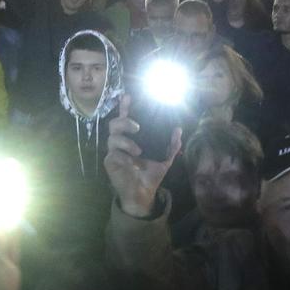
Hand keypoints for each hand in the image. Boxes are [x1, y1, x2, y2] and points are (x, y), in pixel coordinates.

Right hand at [103, 97, 180, 216]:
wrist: (144, 193)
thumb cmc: (151, 174)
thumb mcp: (165, 159)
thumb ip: (172, 146)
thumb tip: (178, 130)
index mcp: (132, 138)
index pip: (126, 118)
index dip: (125, 107)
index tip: (128, 97)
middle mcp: (121, 142)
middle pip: (114, 124)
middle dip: (125, 121)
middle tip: (137, 127)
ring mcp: (114, 152)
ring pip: (112, 138)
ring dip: (126, 141)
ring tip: (138, 151)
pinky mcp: (110, 162)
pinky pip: (113, 154)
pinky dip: (124, 156)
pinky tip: (132, 163)